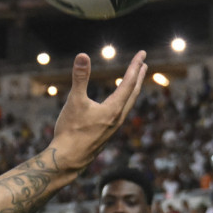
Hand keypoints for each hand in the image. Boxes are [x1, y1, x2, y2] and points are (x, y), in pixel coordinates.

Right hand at [48, 51, 146, 171]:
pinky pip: (121, 112)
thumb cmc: (71, 131)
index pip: (128, 82)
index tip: (142, 53)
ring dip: (132, 90)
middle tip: (144, 64)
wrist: (68, 159)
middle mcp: (117, 118)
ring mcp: (113, 127)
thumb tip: (82, 55)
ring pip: (128, 104)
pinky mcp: (106, 133)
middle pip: (133, 93)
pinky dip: (124, 101)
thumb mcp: (74, 101)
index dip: (135, 66)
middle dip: (138, 77)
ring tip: (134, 81)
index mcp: (113, 109)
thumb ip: (79, 77)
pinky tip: (116, 104)